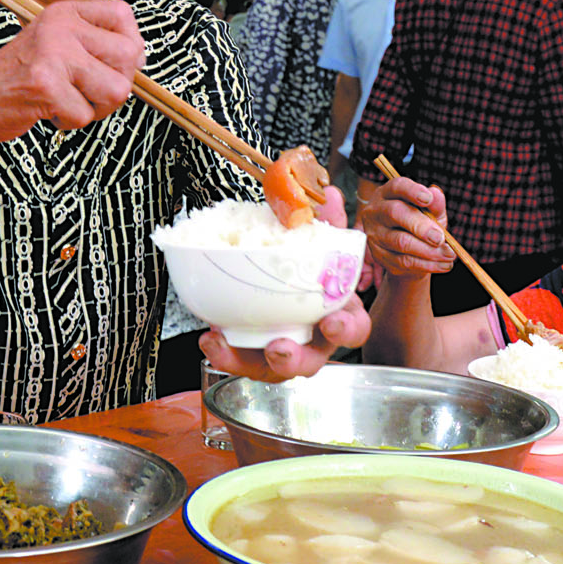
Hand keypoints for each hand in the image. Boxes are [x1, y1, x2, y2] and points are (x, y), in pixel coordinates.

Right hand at [0, 0, 145, 140]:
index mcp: (65, 13)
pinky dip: (69, 123)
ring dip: (96, 107)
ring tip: (70, 102)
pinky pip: (85, 115)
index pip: (123, 15)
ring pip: (116, 90)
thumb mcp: (55, 43)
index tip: (116, 63)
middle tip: (90, 92)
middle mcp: (61, 28)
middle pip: (129, 55)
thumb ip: (93, 43)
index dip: (131, 44)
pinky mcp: (46, 85)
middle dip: (117, 84)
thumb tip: (141, 55)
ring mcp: (53, 54)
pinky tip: (48, 111)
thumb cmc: (20, 76)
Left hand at [199, 187, 370, 381]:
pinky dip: (224, 350)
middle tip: (278, 348)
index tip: (331, 323)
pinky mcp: (252, 350)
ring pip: (268, 368)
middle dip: (294, 360)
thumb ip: (327, 221)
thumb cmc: (312, 265)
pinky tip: (209, 335)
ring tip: (221, 345)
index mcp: (339, 316)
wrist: (284, 271)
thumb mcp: (321, 240)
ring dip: (244, 360)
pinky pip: (240, 357)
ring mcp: (281, 350)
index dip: (346, 331)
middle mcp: (313, 342)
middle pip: (309, 363)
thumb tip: (332, 195)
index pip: (353, 330)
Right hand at [357, 175, 455, 280]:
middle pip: (395, 213)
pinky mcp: (379, 255)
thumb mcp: (431, 210)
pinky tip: (443, 265)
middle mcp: (376, 211)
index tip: (428, 199)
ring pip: (401, 242)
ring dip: (428, 251)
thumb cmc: (421, 222)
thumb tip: (435, 194)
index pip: (397, 186)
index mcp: (389, 193)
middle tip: (441, 238)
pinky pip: (403, 261)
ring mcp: (375, 234)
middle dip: (421, 226)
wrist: (409, 251)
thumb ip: (435, 203)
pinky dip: (426, 265)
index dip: (412, 191)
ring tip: (449, 255)